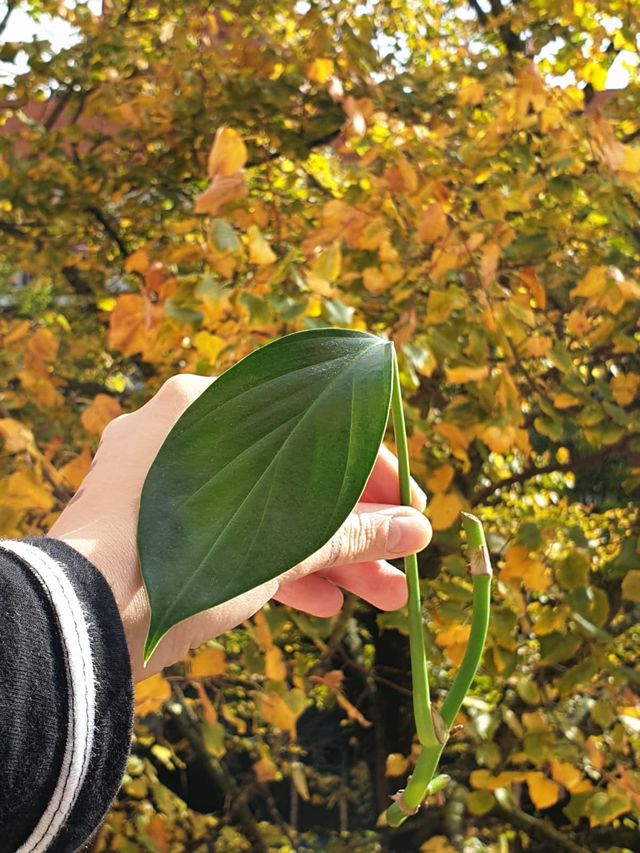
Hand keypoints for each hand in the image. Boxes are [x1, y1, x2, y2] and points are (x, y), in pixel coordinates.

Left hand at [49, 375, 431, 680]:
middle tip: (400, 563)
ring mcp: (162, 483)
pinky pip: (226, 534)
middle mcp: (181, 432)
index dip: (372, 473)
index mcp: (206, 403)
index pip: (309, 426)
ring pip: (261, 508)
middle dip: (352, 527)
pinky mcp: (152, 530)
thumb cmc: (187, 556)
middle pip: (289, 475)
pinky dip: (273, 563)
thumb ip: (349, 532)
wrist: (82, 622)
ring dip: (323, 553)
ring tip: (379, 595)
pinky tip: (325, 601)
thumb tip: (418, 532)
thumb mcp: (280, 541)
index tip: (412, 510)